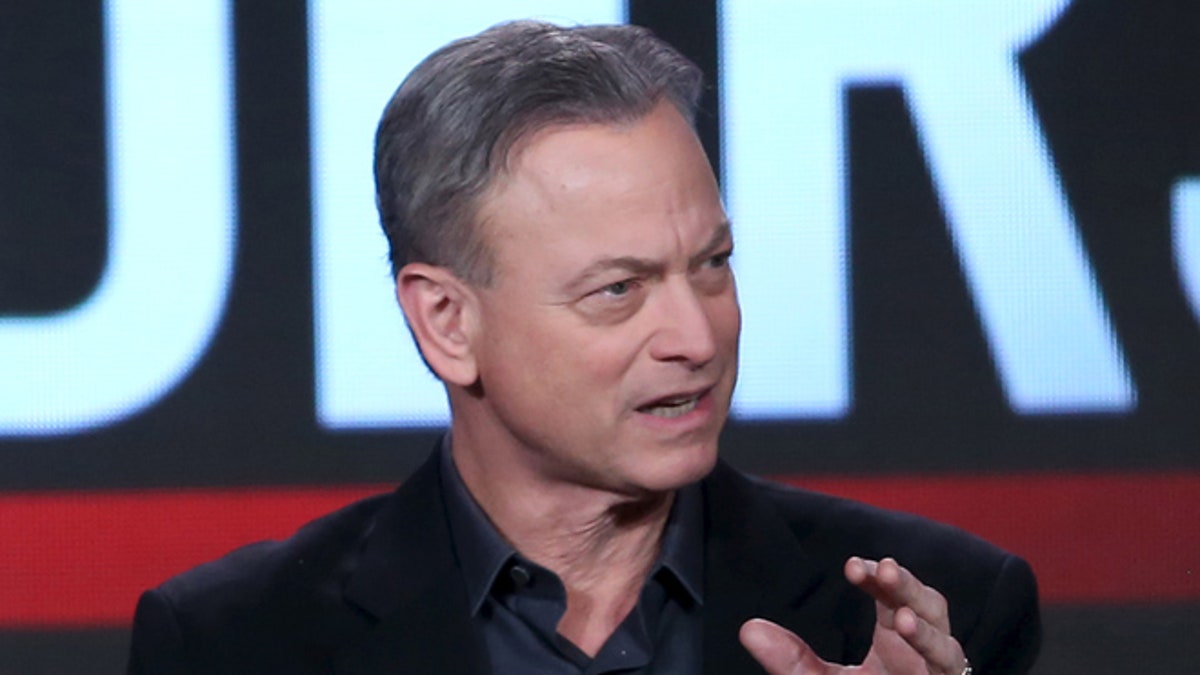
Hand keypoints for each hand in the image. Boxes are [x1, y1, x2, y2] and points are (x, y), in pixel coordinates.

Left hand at [739, 557, 968, 673]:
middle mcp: (923, 653)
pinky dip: (933, 653)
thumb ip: (791, 660)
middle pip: (928, 607)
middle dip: (908, 588)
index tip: (852, 566)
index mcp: (896, 640)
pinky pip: (949, 670)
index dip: (878, 576)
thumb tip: (748, 629)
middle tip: (885, 569)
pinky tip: (912, 636)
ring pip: (947, 646)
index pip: (892, 595)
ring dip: (928, 631)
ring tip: (904, 619)